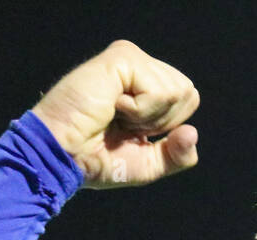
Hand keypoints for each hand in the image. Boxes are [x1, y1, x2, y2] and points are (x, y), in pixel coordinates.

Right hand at [31, 39, 199, 188]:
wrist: (64, 157)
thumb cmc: (96, 159)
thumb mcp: (148, 164)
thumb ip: (177, 154)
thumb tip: (192, 133)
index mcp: (145, 85)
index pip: (188, 98)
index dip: (168, 126)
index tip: (132, 131)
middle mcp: (139, 67)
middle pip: (187, 92)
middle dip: (160, 121)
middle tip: (122, 123)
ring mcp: (130, 59)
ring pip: (177, 90)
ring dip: (147, 116)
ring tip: (114, 114)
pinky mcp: (122, 58)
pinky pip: (160, 91)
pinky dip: (140, 111)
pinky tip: (112, 107)